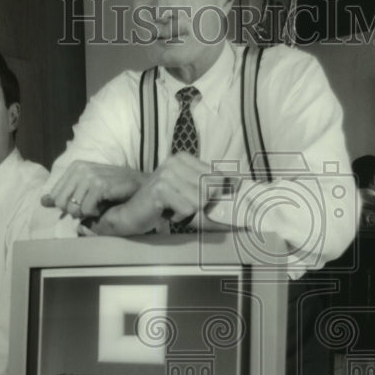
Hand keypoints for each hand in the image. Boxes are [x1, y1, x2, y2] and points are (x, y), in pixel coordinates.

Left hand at [40, 162, 142, 218]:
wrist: (139, 185)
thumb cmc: (113, 188)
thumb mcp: (86, 188)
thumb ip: (64, 194)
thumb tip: (42, 202)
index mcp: (75, 167)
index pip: (55, 196)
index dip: (68, 206)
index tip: (84, 203)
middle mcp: (80, 168)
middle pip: (61, 203)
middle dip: (75, 211)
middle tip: (90, 208)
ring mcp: (90, 176)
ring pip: (73, 208)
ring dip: (86, 213)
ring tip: (98, 206)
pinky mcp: (99, 185)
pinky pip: (86, 210)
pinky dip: (95, 214)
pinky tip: (103, 207)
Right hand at [84, 153, 215, 235]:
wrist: (133, 213)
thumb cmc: (165, 205)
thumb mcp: (190, 192)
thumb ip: (214, 188)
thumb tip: (241, 185)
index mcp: (184, 158)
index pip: (218, 176)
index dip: (217, 194)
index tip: (200, 199)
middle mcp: (175, 161)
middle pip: (211, 189)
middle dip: (201, 204)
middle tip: (183, 205)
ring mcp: (166, 173)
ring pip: (200, 200)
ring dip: (189, 212)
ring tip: (174, 207)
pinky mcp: (161, 189)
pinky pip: (187, 209)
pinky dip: (179, 216)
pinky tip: (167, 212)